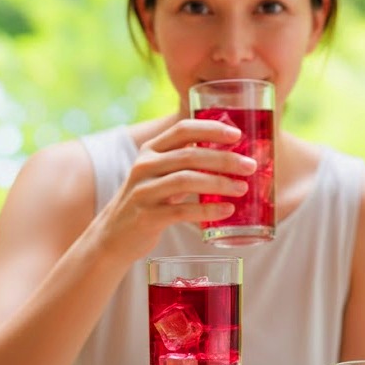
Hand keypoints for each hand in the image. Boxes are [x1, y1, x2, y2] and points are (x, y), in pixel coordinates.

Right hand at [86, 118, 256, 263]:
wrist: (113, 236)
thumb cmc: (148, 200)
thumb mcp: (159, 173)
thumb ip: (184, 161)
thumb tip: (232, 154)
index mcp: (150, 150)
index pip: (183, 129)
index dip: (211, 129)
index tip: (237, 136)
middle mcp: (144, 166)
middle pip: (190, 155)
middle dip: (225, 159)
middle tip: (250, 166)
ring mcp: (143, 191)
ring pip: (187, 180)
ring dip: (220, 183)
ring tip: (242, 188)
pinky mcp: (147, 216)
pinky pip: (182, 211)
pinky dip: (208, 210)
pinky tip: (227, 210)